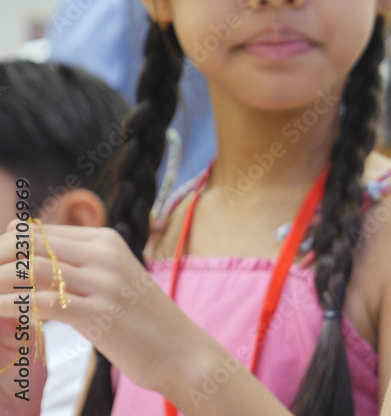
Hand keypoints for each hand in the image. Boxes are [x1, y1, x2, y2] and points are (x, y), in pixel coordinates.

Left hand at [0, 222, 193, 395]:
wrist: (182, 351)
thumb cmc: (141, 320)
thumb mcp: (112, 278)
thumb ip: (74, 260)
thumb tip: (20, 237)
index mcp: (107, 240)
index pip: (37, 232)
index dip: (4, 248)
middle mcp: (105, 254)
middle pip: (29, 244)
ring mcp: (104, 283)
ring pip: (29, 269)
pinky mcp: (99, 314)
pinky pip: (38, 303)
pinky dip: (9, 306)